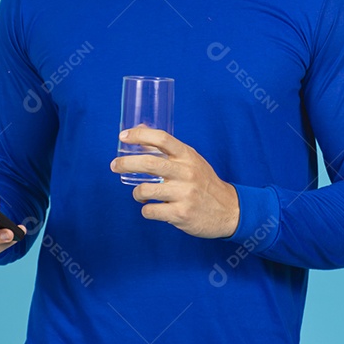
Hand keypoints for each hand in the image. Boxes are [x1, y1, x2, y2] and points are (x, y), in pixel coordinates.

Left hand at [110, 126, 239, 238]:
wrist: (229, 210)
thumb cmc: (204, 182)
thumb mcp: (190, 160)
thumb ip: (167, 148)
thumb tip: (140, 128)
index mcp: (187, 156)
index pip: (162, 138)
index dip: (140, 135)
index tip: (123, 136)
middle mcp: (186, 172)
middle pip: (149, 163)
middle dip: (125, 163)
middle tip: (114, 165)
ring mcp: (184, 194)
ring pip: (146, 190)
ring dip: (136, 192)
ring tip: (138, 194)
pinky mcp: (181, 214)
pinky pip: (151, 211)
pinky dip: (145, 210)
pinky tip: (150, 208)